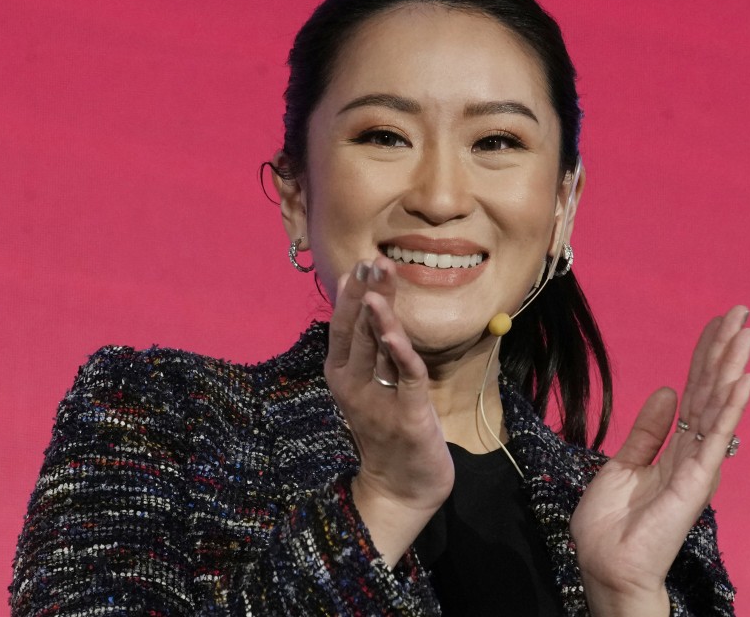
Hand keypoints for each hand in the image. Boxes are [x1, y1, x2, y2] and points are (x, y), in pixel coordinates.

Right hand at [325, 256, 453, 563]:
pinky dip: (399, 352)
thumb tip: (372, 306)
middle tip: (371, 261)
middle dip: (364, 294)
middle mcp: (353, 386)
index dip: (351, 296)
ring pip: (376, 349)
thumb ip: (374, 350)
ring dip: (379, 314)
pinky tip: (395, 331)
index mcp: (343, 377)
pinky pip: (404, 377)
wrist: (402, 488)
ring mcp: (377, 401)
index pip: (344, 328)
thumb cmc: (391, 430)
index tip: (360, 264)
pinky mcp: (407, 415)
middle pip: (357, 331)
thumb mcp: (377, 385)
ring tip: (380, 282)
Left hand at [570, 306, 749, 614]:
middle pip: (710, 391)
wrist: (607, 565)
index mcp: (672, 447)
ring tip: (747, 332)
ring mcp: (697, 465)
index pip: (693, 391)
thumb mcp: (622, 464)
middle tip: (741, 313)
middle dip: (724, 351)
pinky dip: (732, 407)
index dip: (703, 357)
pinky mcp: (697, 481)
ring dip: (733, 367)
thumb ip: (647, 431)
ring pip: (718, 405)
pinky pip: (717, 437)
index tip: (717, 323)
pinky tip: (745, 380)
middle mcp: (690, 451)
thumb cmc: (612, 525)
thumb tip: (668, 391)